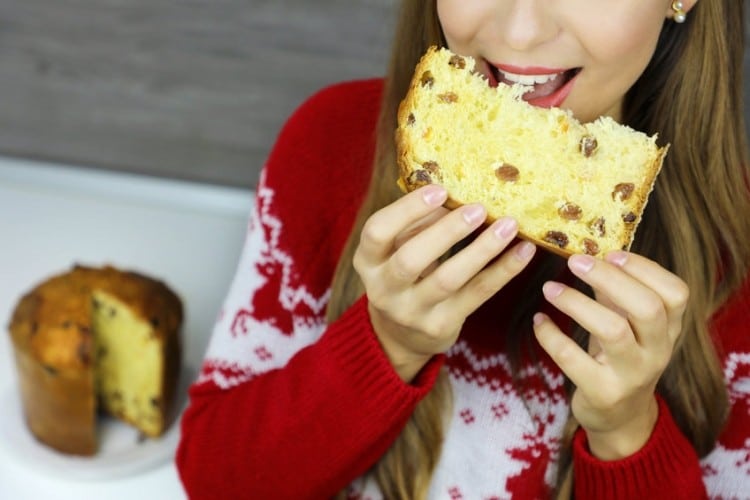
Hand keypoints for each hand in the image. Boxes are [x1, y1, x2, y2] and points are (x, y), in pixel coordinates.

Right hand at [353, 185, 536, 381]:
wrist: (400, 336)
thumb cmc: (403, 276)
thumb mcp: (397, 248)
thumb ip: (418, 222)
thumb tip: (458, 195)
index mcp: (367, 261)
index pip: (377, 232)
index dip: (407, 210)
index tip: (440, 190)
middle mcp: (383, 289)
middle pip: (410, 260)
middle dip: (446, 232)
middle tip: (478, 208)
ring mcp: (411, 312)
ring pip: (447, 280)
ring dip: (481, 250)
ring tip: (508, 225)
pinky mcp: (440, 326)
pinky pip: (476, 294)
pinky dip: (502, 271)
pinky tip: (523, 251)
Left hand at [533, 251, 688, 459]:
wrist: (619, 416)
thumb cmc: (620, 356)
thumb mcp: (627, 324)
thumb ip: (614, 291)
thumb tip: (588, 250)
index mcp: (668, 329)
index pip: (675, 293)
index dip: (645, 269)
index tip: (611, 253)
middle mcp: (657, 351)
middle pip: (647, 308)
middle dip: (610, 279)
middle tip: (574, 262)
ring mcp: (632, 375)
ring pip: (613, 331)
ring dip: (576, 303)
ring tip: (549, 288)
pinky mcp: (602, 392)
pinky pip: (573, 358)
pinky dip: (550, 335)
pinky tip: (539, 321)